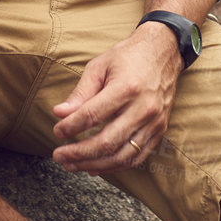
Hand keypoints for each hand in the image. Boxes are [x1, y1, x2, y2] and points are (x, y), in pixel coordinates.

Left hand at [50, 25, 181, 173]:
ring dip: (94, 165)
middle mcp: (143, 108)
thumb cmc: (128, 57)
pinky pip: (137, 157)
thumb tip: (60, 114)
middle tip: (59, 156)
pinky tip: (95, 167)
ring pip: (122, 156)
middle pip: (107, 142)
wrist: (163, 52)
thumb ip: (80, 92)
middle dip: (79, 153)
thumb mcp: (99, 66)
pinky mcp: (160, 130)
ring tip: (73, 165)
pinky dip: (115, 166)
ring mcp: (154, 122)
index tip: (57, 132)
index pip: (92, 116)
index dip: (71, 127)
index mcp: (126, 88)